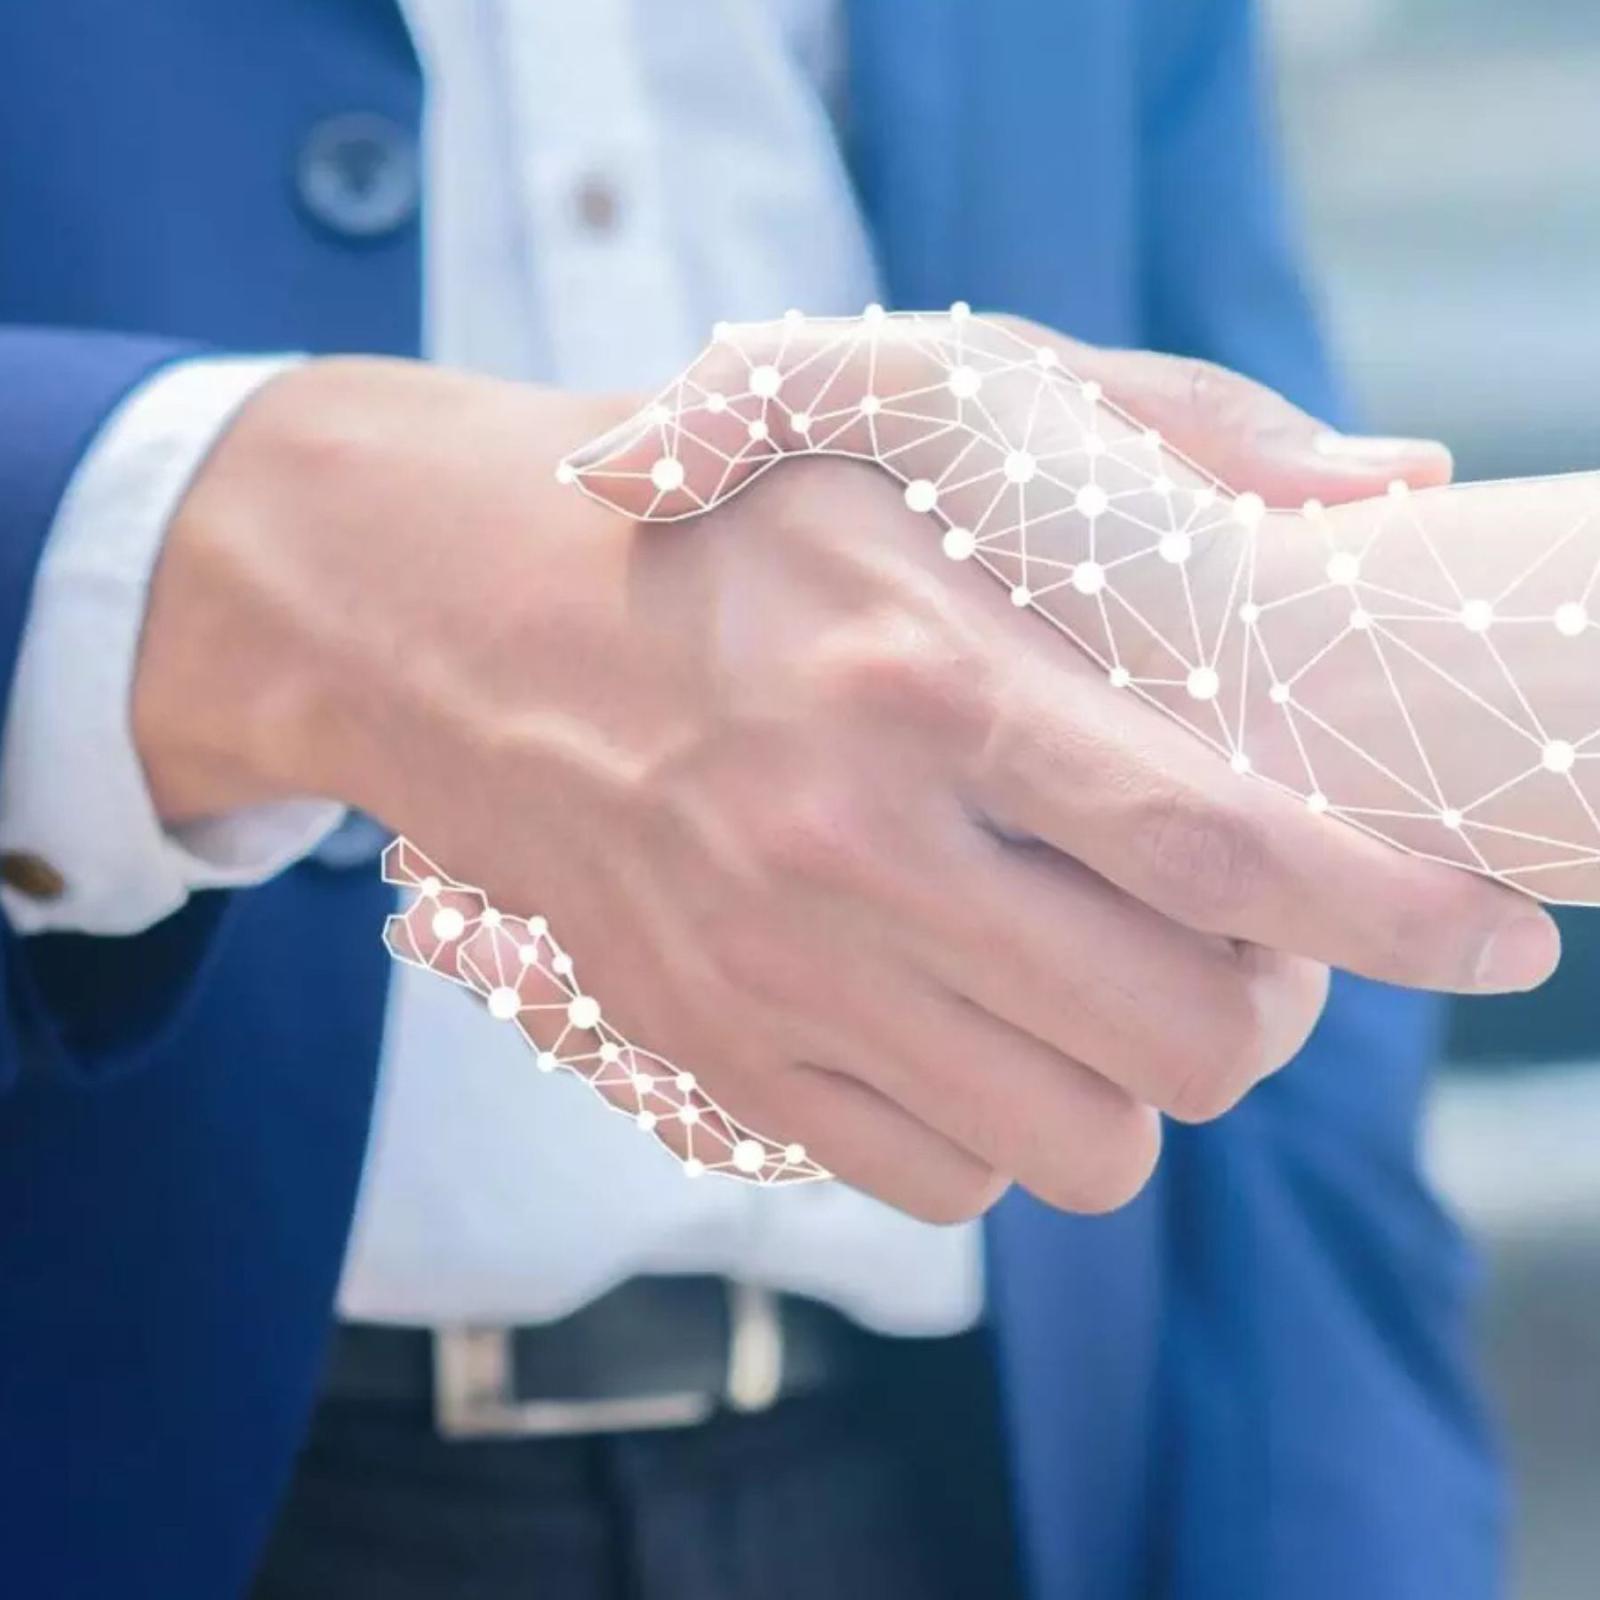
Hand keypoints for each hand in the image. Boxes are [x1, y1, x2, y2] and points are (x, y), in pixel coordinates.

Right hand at [133, 335, 1554, 1220]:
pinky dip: (1009, 1123)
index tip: (1492, 942)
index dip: (1392, 910)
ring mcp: (772, 977)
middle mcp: (844, 850)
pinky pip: (944, 1185)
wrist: (462, 620)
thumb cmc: (717, 515)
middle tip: (1249, 942)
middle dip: (1270, 1010)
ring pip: (1078, 1148)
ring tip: (1109, 983)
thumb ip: (1171, 438)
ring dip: (1142, 1080)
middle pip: (1179, 1040)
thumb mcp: (921, 424)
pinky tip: (980, 1016)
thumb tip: (1380, 495)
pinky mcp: (717, 1054)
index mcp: (919, 678)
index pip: (1217, 845)